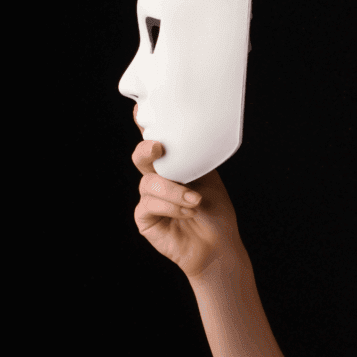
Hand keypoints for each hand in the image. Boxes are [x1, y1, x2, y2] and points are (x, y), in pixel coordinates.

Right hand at [132, 140, 244, 279]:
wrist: (218, 245)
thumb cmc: (215, 212)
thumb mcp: (209, 179)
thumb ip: (194, 160)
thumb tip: (190, 138)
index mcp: (173, 165)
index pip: (155, 142)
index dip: (143, 126)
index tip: (138, 111)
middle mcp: (158, 178)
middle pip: (141, 157)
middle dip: (146, 150)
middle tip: (158, 148)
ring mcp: (149, 197)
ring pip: (149, 183)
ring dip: (175, 191)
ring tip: (195, 202)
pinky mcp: (145, 218)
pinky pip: (149, 205)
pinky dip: (171, 207)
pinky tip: (188, 213)